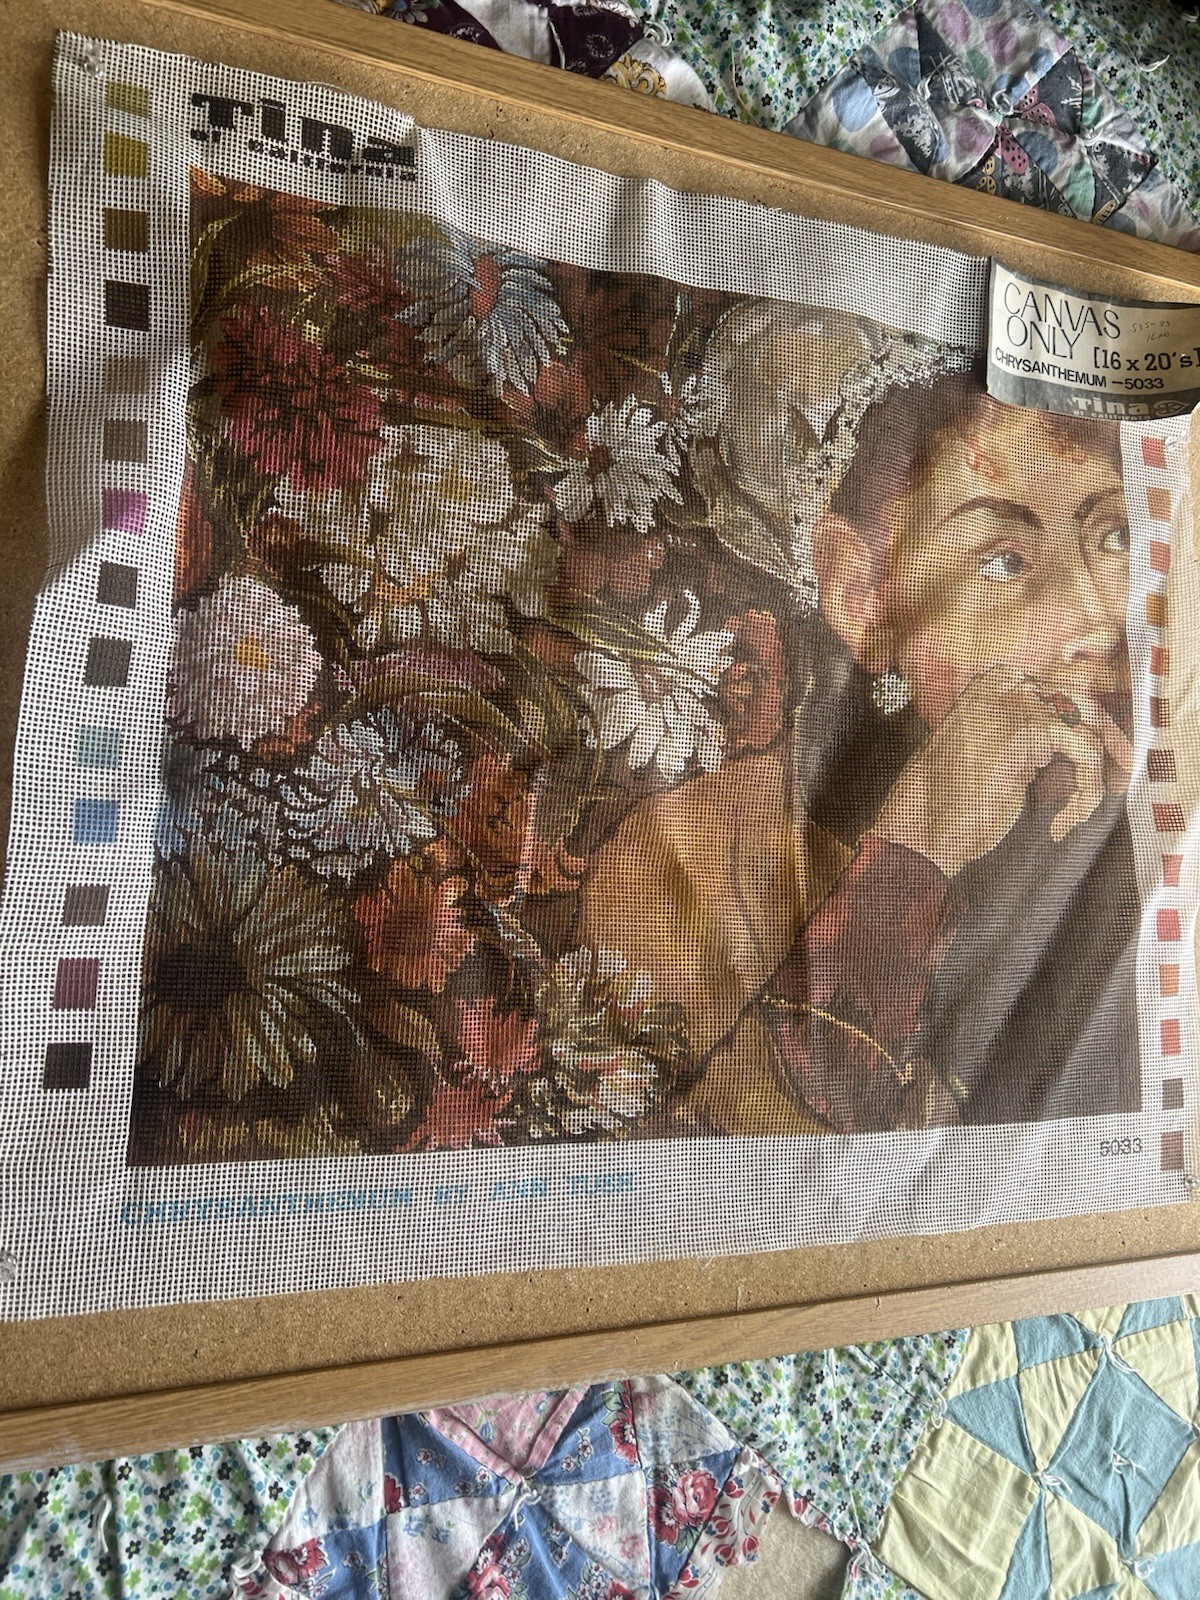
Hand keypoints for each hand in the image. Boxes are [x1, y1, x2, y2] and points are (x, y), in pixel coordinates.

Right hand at [873, 665, 1131, 877]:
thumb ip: (1038, 735)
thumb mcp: (1001, 755)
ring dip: (1092, 781)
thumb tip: (1101, 731)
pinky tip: (1062, 823)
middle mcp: (1004, 682)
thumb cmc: (956, 802)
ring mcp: (1015, 700)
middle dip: (1111, 746)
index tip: (1108, 767)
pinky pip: (1086, 754)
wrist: (922, 828)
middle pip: (1086, 703)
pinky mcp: (1028, 728)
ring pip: (1090, 730)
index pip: (1067, 691)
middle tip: (1119, 781)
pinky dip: (1085, 793)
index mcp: (993, 682)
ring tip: (1073, 816)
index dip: (1097, 731)